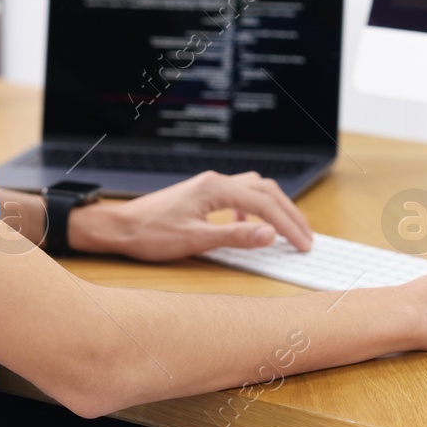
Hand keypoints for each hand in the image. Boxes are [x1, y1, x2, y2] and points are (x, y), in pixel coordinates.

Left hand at [70, 170, 313, 262]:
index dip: (288, 225)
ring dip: (274, 208)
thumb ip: (235, 237)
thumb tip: (270, 235)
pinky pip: (239, 195)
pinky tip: (248, 228)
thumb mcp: (195, 240)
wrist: (120, 227)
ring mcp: (209, 185)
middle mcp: (215, 181)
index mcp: (215, 188)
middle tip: (306, 237)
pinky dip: (254, 209)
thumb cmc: (151, 234)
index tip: (303, 244)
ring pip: (255, 189)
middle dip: (289, 213)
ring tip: (288, 231)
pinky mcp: (203, 194)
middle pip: (266, 190)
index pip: (264, 204)